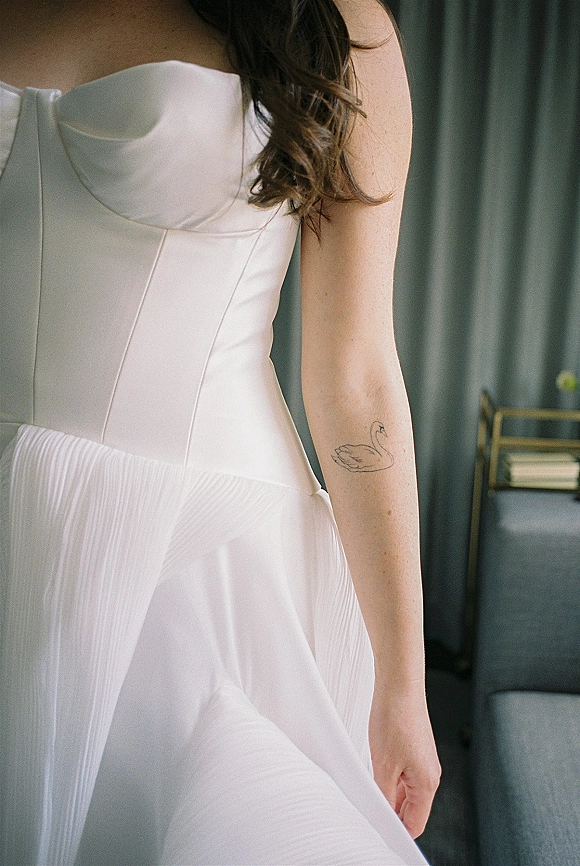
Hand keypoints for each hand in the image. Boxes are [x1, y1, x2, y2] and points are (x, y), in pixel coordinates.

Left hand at [368, 682, 440, 838]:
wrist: (400, 685)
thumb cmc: (394, 718)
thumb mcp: (382, 765)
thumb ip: (384, 796)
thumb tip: (383, 815)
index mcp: (427, 783)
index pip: (415, 824)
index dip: (396, 830)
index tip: (377, 829)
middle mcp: (430, 774)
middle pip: (411, 809)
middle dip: (390, 811)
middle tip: (368, 806)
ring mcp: (424, 761)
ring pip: (406, 791)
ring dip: (388, 793)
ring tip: (369, 783)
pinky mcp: (416, 749)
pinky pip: (404, 774)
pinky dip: (390, 777)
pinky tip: (375, 768)